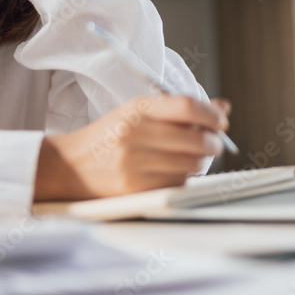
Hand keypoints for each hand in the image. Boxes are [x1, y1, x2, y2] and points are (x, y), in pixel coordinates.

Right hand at [34, 95, 231, 200]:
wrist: (71, 165)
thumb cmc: (111, 136)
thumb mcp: (138, 113)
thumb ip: (179, 110)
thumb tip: (223, 108)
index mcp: (137, 109)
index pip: (187, 106)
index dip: (212, 114)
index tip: (220, 121)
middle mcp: (135, 133)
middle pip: (196, 138)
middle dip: (214, 143)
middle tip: (214, 143)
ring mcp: (134, 162)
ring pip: (191, 164)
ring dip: (201, 162)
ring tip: (193, 158)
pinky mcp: (134, 188)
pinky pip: (177, 184)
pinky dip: (183, 179)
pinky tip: (174, 172)